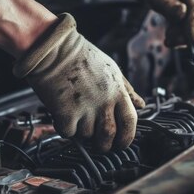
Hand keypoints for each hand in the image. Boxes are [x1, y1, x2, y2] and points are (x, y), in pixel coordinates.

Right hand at [14, 13, 144, 151]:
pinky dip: (65, 128)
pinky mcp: (66, 113)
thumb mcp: (111, 70)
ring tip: (76, 116)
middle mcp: (103, 101)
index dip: (127, 137)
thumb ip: (126, 90)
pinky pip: (68, 132)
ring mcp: (85, 108)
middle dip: (105, 145)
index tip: (121, 143)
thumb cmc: (81, 57)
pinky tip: (63, 115)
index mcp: (117, 91)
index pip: (130, 122)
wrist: (53, 49)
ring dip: (81, 131)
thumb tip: (140, 104)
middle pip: (109, 135)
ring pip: (87, 135)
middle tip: (99, 144)